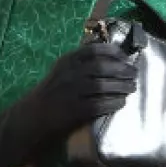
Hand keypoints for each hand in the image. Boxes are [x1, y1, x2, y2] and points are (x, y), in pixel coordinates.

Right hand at [0, 41, 137, 166]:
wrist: (31, 117)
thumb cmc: (51, 93)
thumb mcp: (62, 71)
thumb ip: (81, 63)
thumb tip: (112, 57)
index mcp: (66, 61)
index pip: (95, 50)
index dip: (114, 52)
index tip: (126, 57)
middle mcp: (69, 73)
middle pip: (103, 67)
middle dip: (123, 70)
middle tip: (134, 74)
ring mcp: (71, 92)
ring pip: (104, 85)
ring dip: (122, 86)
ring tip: (132, 88)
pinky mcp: (74, 110)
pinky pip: (100, 104)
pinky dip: (114, 103)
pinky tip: (121, 103)